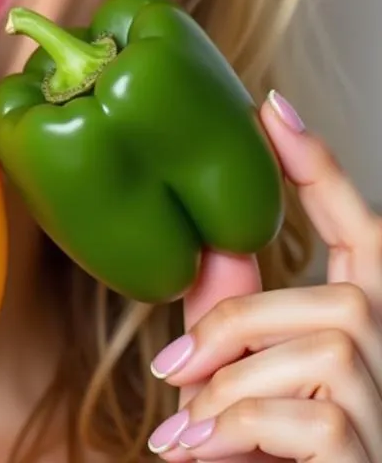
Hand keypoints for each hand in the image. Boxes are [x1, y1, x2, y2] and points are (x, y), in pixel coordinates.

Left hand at [146, 92, 381, 461]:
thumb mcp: (241, 375)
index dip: (319, 167)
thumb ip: (234, 316)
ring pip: (317, 355)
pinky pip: (304, 418)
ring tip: (187, 436)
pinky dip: (234, 433)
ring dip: (227, 394)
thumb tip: (210, 245)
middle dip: (235, 329)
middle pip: (333, 301)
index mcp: (362, 326)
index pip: (360, 233)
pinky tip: (200, 456)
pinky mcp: (371, 453)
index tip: (271, 106)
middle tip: (170, 372)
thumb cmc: (269, 452)